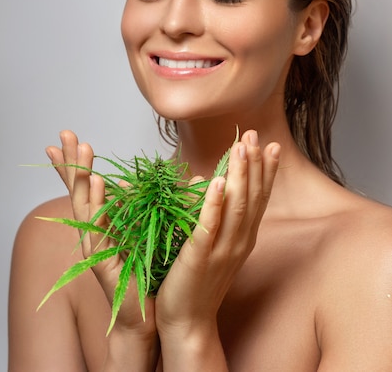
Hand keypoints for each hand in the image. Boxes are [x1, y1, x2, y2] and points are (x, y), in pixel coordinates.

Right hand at [46, 130, 156, 337]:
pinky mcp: (103, 258)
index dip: (73, 164)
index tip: (64, 140)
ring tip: (83, 148)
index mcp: (101, 224)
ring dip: (83, 174)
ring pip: (84, 204)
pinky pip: (98, 226)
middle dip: (71, 161)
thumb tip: (130, 183)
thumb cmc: (143, 273)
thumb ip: (133, 207)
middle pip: (78, 190)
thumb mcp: (139, 232)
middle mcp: (93, 231)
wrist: (144, 313)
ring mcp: (95, 245)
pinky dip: (96, 202)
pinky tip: (94, 183)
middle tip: (65, 134)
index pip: (84, 187)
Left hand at [155, 129, 279, 336]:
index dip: (265, 171)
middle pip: (252, 197)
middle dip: (254, 164)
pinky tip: (218, 181)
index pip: (259, 198)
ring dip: (240, 175)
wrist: (187, 321)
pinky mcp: (200, 256)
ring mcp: (222, 250)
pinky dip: (215, 202)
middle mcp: (239, 242)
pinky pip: (209, 225)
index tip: (269, 145)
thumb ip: (214, 213)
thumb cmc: (197, 280)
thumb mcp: (211, 242)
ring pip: (236, 206)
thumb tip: (205, 180)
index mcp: (243, 237)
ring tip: (241, 148)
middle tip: (255, 135)